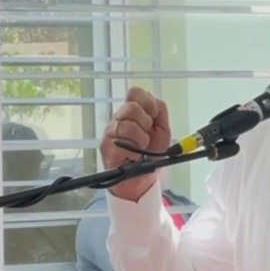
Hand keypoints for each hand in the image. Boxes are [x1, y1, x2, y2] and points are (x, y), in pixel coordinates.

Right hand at [100, 86, 170, 201]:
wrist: (142, 177)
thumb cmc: (150, 152)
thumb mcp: (162, 129)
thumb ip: (160, 112)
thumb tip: (155, 102)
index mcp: (133, 112)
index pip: (135, 93)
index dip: (147, 101)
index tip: (154, 115)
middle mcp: (119, 119)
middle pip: (131, 107)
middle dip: (145, 121)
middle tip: (147, 134)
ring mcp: (111, 133)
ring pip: (126, 124)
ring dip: (140, 137)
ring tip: (141, 147)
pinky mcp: (106, 147)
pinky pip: (121, 142)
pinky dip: (133, 150)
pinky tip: (134, 155)